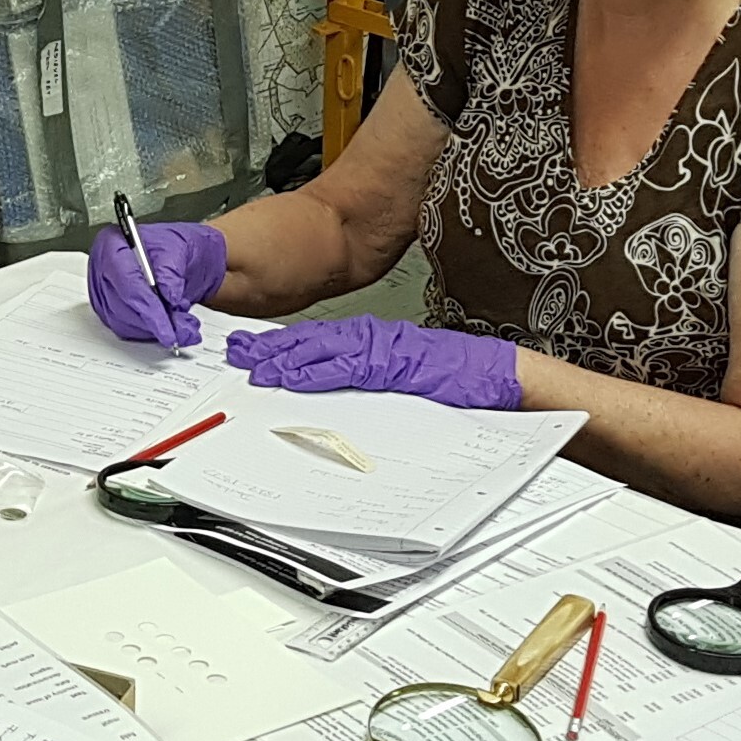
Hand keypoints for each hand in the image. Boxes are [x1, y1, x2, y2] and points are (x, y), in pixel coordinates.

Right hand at [88, 220, 230, 347]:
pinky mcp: (110, 310)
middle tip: (182, 328)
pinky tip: (170, 328)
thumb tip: (169, 295)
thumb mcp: (179, 248)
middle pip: (121, 305)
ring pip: (124, 322)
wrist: (177, 257)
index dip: (146, 305)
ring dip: (155, 330)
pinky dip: (150, 333)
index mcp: (112, 245)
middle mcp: (103, 269)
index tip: (165, 325)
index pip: (125, 280)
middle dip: (154, 322)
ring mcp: (104, 292)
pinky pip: (127, 329)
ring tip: (183, 327)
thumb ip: (172, 271)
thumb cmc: (173, 246)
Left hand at [225, 316, 520, 410]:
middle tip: (238, 353)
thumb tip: (336, 401)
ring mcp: (388, 350)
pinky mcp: (399, 364)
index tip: (256, 354)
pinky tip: (295, 377)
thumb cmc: (465, 385)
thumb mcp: (410, 385)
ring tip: (254, 366)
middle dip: (274, 348)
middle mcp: (380, 339)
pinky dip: (320, 371)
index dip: (287, 347)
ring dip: (286, 357)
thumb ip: (374, 384)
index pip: (324, 342)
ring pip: (325, 348)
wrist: (502, 378)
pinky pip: (351, 367)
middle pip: (315, 340)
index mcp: (381, 343)